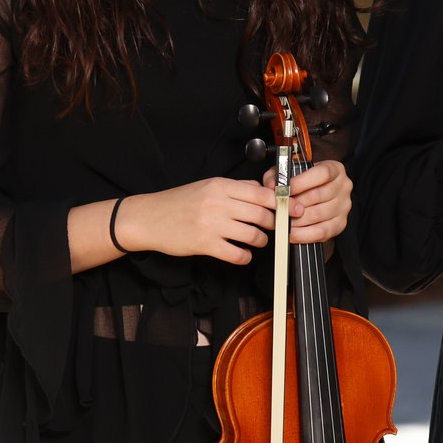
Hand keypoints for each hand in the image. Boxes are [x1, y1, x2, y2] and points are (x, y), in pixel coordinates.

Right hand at [119, 177, 279, 264]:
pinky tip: (242, 254)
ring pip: (254, 235)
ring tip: (258, 240)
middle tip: (277, 227)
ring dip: (261, 241)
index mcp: (220, 185)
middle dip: (275, 224)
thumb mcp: (207, 186)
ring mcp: (211, 225)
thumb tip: (264, 191)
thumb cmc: (178, 202)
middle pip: (262, 215)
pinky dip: (245, 256)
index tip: (295, 209)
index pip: (262, 194)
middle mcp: (218, 203)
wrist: (147, 218)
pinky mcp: (205, 244)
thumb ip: (236, 188)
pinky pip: (237, 254)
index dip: (282, 203)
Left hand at [263, 159, 351, 243]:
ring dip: (297, 219)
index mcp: (335, 169)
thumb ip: (278, 175)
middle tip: (279, 208)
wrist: (315, 194)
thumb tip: (271, 184)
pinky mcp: (340, 223)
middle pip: (319, 195)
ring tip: (282, 220)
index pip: (322, 174)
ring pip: (319, 215)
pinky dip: (304, 234)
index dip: (302, 182)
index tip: (284, 189)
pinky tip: (291, 233)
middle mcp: (344, 187)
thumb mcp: (290, 172)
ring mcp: (344, 206)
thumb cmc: (303, 182)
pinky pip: (322, 232)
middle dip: (295, 203)